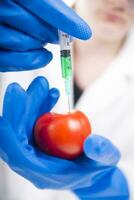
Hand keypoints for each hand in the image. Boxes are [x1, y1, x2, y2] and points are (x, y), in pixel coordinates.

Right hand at [0, 0, 91, 71]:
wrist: (3, 11)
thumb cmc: (17, 5)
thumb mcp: (34, 0)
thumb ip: (50, 6)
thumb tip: (72, 25)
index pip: (40, 4)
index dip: (64, 20)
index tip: (84, 32)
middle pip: (35, 27)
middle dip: (52, 35)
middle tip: (57, 36)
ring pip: (25, 44)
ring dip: (40, 46)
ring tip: (42, 41)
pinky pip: (10, 61)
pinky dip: (32, 61)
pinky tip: (43, 57)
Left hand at [0, 76, 128, 197]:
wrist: (90, 169)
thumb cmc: (95, 169)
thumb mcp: (105, 161)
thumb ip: (101, 153)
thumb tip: (91, 142)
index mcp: (43, 172)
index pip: (17, 153)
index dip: (12, 129)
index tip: (17, 101)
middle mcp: (32, 161)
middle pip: (15, 135)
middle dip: (22, 107)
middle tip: (36, 86)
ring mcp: (32, 149)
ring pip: (21, 125)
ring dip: (31, 103)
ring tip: (43, 86)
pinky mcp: (36, 140)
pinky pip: (32, 121)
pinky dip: (39, 106)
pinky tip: (51, 95)